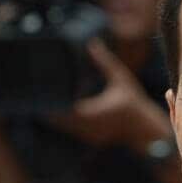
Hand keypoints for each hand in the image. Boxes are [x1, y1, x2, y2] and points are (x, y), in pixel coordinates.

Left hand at [49, 41, 167, 149]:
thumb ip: (105, 61)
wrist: (147, 132)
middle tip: (34, 95)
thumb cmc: (135, 104)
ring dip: (53, 117)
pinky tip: (56, 113)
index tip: (40, 90)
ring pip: (63, 128)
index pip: (63, 109)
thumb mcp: (121, 78)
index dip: (50, 101)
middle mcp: (89, 127)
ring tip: (39, 103)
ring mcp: (89, 136)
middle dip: (47, 109)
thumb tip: (92, 43)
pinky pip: (72, 132)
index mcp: (93, 112)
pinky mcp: (91, 139)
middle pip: (58, 120)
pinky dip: (64, 123)